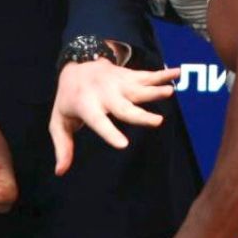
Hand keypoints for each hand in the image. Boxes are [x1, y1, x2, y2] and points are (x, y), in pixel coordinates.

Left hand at [49, 60, 180, 174]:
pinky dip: (164, 74)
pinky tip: (178, 73)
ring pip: (138, 89)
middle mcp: (105, 94)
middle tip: (157, 121)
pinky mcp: (129, 76)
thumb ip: (63, 146)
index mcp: (87, 107)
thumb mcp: (59, 122)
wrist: (76, 65)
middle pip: (124, 107)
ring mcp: (118, 84)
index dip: (110, 133)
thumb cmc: (69, 100)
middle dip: (140, 115)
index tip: (123, 145)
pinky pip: (148, 76)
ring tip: (169, 91)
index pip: (98, 122)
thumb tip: (60, 172)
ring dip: (154, 90)